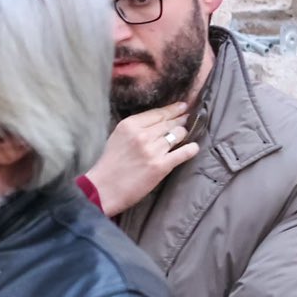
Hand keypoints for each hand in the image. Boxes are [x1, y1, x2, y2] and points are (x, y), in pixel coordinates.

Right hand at [82, 103, 200, 216]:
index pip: (158, 113)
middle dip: (180, 120)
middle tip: (186, 119)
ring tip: (182, 136)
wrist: (103, 189)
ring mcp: (153, 150)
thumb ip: (135, 127)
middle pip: (169, 122)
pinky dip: (191, 149)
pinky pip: (184, 152)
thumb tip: (158, 121)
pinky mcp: (161, 166)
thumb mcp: (118, 136)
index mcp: (130, 125)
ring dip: (182, 134)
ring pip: (178, 134)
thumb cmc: (110, 164)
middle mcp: (142, 135)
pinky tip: (193, 148)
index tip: (182, 106)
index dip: (173, 109)